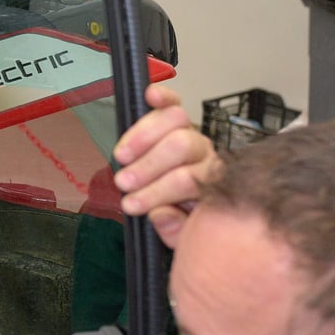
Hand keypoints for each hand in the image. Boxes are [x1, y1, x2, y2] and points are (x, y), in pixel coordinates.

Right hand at [111, 82, 219, 247]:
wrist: (189, 208)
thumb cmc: (184, 221)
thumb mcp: (185, 238)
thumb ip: (176, 231)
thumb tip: (160, 214)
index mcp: (213, 184)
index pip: (188, 179)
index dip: (157, 192)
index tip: (131, 205)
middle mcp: (205, 154)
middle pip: (179, 145)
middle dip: (148, 165)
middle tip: (124, 182)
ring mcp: (191, 134)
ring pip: (174, 121)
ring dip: (142, 137)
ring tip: (121, 156)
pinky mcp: (176, 120)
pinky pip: (173, 103)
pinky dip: (163, 97)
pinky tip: (150, 96)